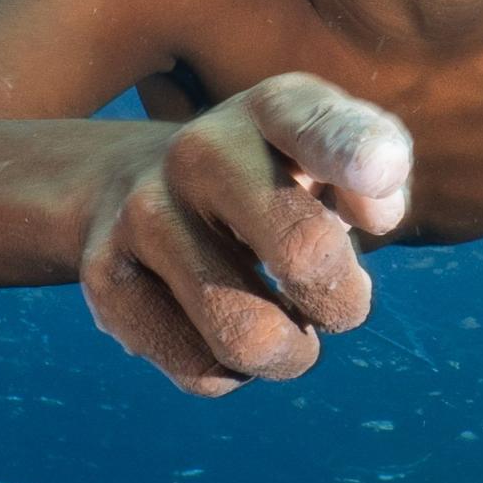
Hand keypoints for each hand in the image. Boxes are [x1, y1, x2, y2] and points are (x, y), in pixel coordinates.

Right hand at [77, 75, 413, 396]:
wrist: (136, 185)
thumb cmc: (272, 179)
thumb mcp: (328, 157)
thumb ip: (378, 172)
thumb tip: (377, 212)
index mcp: (272, 109)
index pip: (316, 125)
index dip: (353, 153)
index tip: (376, 176)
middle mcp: (200, 150)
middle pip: (302, 255)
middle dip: (343, 304)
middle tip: (335, 301)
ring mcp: (143, 213)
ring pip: (249, 339)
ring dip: (291, 353)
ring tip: (285, 323)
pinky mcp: (104, 279)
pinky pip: (202, 373)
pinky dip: (231, 372)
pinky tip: (223, 330)